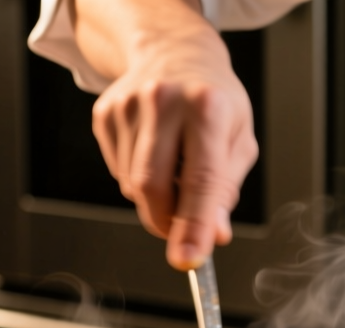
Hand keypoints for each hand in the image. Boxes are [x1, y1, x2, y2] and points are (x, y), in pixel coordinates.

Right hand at [88, 19, 256, 268]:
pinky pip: (117, 171)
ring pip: (132, 185)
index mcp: (207, 105)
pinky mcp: (104, 113)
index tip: (189, 260)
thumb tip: (213, 235)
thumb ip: (227, 190)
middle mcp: (163, 100)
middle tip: (182, 232)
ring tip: (174, 172)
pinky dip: (137, 179)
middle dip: (167, 222)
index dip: (194, 224)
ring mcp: (127, 105)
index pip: (200, 178)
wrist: (173, 51)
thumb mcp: (239, 139)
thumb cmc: (214, 100)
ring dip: (154, 200)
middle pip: (153, 187)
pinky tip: (154, 155)